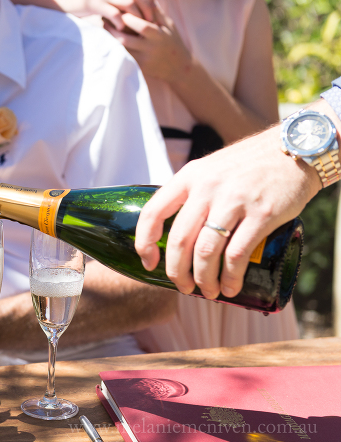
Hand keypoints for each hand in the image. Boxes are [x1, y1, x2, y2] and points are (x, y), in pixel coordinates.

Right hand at [82, 0, 156, 30]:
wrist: (68, 1)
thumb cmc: (89, 3)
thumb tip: (138, 6)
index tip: (154, 13)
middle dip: (146, 8)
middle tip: (150, 22)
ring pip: (128, 3)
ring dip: (136, 16)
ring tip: (138, 28)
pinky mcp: (94, 5)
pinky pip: (112, 12)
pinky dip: (119, 22)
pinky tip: (121, 30)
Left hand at [105, 7, 191, 82]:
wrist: (179, 68)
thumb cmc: (172, 41)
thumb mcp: (169, 26)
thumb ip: (156, 12)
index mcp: (159, 34)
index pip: (142, 23)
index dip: (128, 15)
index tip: (118, 6)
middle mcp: (152, 46)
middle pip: (128, 37)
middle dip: (116, 27)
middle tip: (105, 17)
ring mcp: (144, 58)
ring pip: (122, 47)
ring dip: (111, 36)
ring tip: (104, 26)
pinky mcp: (139, 67)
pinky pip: (123, 55)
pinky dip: (114, 46)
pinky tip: (108, 38)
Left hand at [134, 125, 320, 298]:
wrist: (296, 149)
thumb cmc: (249, 164)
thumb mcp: (210, 169)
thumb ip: (192, 194)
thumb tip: (176, 233)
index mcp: (189, 176)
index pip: (152, 212)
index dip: (144, 243)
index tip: (148, 262)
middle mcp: (207, 187)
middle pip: (179, 240)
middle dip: (177, 272)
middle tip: (183, 287)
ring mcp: (234, 200)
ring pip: (206, 252)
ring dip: (203, 279)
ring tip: (208, 292)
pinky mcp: (262, 214)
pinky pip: (237, 255)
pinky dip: (230, 277)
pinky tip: (231, 287)